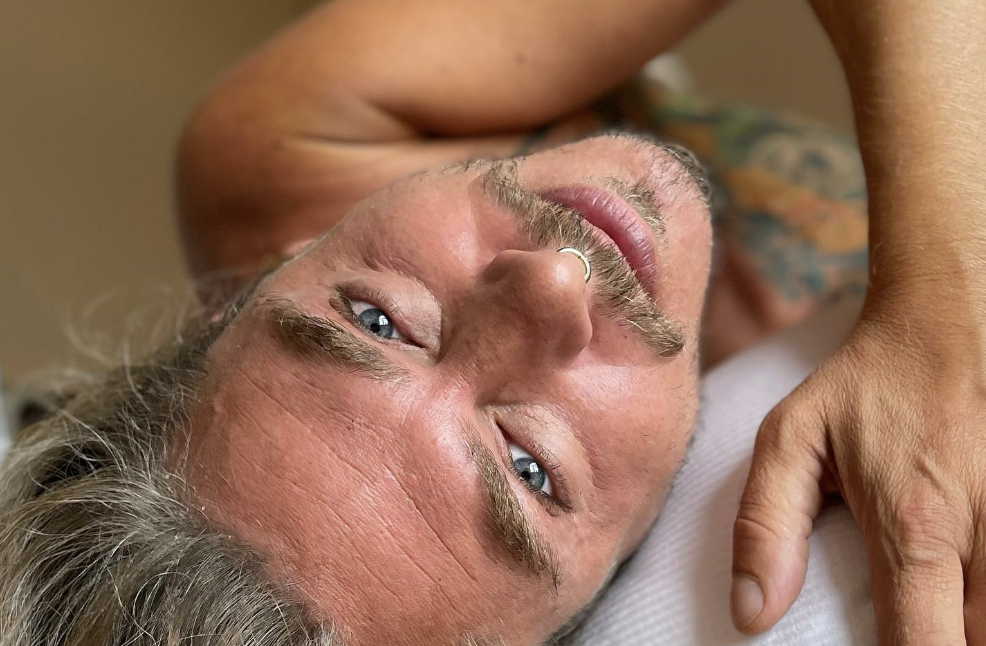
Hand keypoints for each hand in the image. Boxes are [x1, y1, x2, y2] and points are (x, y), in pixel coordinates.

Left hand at [731, 284, 985, 644]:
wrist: (945, 324)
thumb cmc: (865, 386)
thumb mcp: (791, 439)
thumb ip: (765, 526)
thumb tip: (751, 615)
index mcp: (915, 525)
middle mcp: (985, 535)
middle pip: (976, 645)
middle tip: (905, 621)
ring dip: (969, 625)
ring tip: (932, 606)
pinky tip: (963, 587)